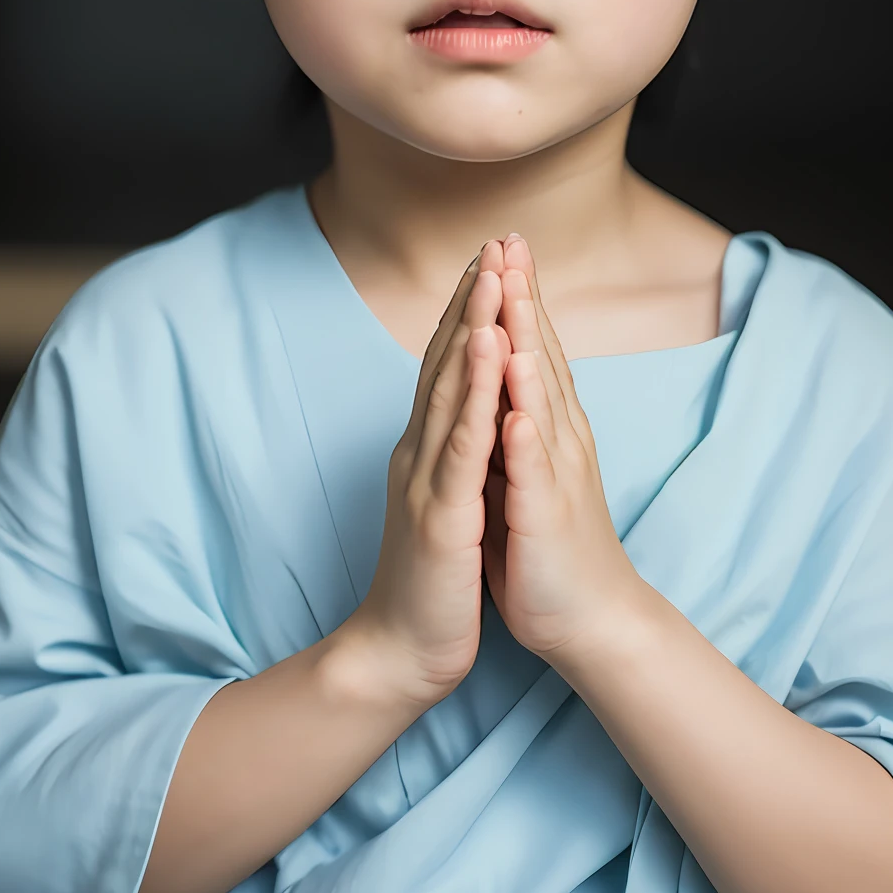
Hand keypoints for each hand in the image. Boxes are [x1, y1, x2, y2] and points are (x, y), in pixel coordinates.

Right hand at [353, 243, 510, 703]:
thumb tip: (469, 416)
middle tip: (490, 241)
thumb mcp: (448, 503)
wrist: (402, 651)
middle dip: (469, 299)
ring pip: (450, 390)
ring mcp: (427, 480)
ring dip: (470, 328)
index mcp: (428, 451)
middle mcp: (420, 453)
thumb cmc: (434, 582)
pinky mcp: (440, 514)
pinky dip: (474, 393)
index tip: (489, 260)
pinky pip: (461, 444)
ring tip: (490, 275)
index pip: (447, 367)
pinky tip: (487, 354)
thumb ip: (453, 456)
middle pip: (445, 362)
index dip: (467, 311)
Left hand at [487, 236, 639, 662]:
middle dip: (525, 297)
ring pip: (540, 399)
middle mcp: (558, 441)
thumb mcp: (522, 473)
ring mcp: (556, 476)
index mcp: (547, 430)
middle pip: (541, 356)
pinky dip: (526, 432)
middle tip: (512, 241)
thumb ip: (513, 427)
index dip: (519, 296)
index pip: (532, 349)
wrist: (588, 623)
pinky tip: (518, 400)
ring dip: (529, 345)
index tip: (502, 245)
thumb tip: (495, 385)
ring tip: (517, 294)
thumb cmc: (549, 550)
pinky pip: (534, 469)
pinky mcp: (546, 517)